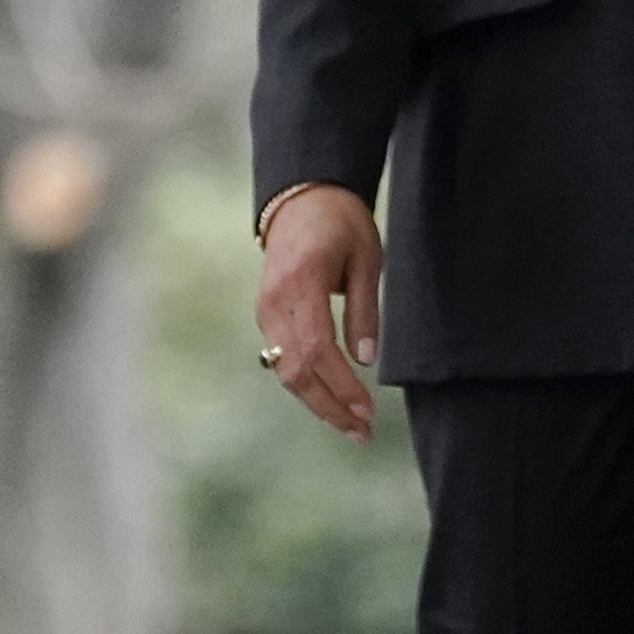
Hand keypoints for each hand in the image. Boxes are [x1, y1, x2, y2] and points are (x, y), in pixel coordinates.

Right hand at [253, 185, 384, 440]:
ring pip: (285, 371)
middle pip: (296, 370)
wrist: (302, 199)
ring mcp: (265, 310)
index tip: (368, 410)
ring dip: (317, 403)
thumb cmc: (342, 224)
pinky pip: (282, 358)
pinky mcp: (266, 314)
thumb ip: (364, 310)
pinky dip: (307, 384)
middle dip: (329, 408)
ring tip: (351, 427)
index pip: (317, 349)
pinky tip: (332, 401)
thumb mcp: (366, 259)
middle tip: (362, 434)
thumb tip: (366, 361)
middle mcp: (275, 302)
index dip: (342, 386)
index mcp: (301, 283)